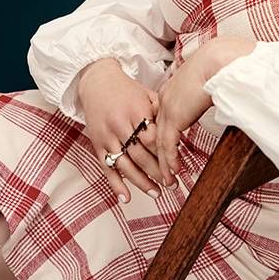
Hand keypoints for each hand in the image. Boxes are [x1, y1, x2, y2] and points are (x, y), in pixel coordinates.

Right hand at [77, 58, 166, 202]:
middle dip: (158, 172)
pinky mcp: (97, 144)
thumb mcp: (148, 95)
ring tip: (156, 193)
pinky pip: (106, 168)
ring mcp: (107, 136)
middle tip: (172, 184)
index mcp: (136, 112)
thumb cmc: (127, 90)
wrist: (97, 82)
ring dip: (141, 182)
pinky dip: (116, 184)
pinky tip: (126, 198)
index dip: (164, 154)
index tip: (177, 165)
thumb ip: (161, 112)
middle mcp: (120, 125)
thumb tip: (181, 128)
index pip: (152, 139)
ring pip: (125, 165)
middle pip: (140, 155)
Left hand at [156, 37, 255, 185]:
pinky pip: (167, 146)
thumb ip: (209, 89)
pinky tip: (173, 173)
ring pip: (159, 141)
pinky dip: (169, 161)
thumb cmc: (221, 64)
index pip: (164, 116)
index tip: (169, 147)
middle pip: (158, 130)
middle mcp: (165, 99)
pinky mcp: (173, 119)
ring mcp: (167, 109)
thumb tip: (222, 92)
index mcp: (172, 87)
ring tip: (168, 178)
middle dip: (160, 152)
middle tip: (164, 168)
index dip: (165, 133)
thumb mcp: (210, 78)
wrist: (219, 61)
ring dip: (164, 163)